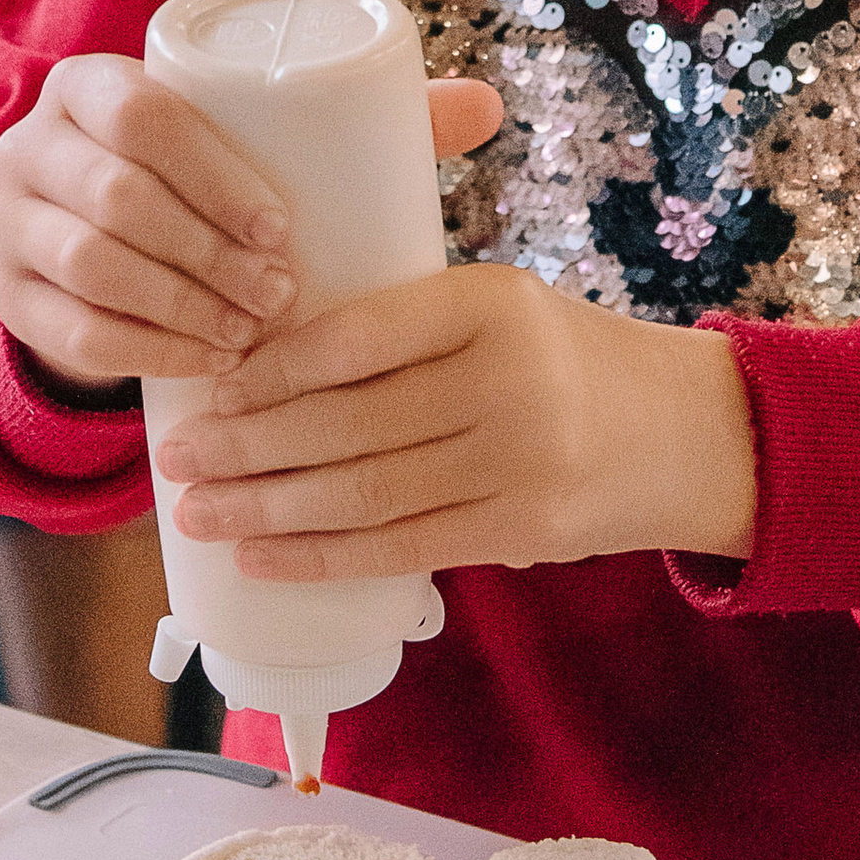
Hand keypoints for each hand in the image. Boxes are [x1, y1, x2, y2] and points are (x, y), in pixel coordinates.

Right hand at [0, 53, 500, 391]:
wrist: (101, 242)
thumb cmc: (212, 181)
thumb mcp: (266, 141)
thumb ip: (369, 116)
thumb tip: (489, 107)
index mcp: (92, 86)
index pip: (141, 113)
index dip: (210, 172)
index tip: (282, 228)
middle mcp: (35, 146)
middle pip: (114, 196)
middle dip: (204, 254)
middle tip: (281, 298)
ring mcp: (12, 226)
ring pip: (90, 267)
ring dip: (178, 308)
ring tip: (253, 336)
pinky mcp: (12, 301)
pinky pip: (68, 334)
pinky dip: (140, 354)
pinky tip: (201, 368)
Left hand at [153, 262, 757, 578]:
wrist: (682, 430)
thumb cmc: (559, 357)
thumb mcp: (498, 306)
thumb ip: (404, 322)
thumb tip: (256, 352)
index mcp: (491, 301)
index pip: (357, 336)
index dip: (271, 368)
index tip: (210, 384)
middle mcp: (509, 380)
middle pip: (349, 422)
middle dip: (248, 445)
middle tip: (177, 457)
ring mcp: (521, 462)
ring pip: (365, 494)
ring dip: (267, 507)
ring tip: (199, 510)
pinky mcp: (524, 531)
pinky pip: (402, 550)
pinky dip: (322, 558)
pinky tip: (262, 556)